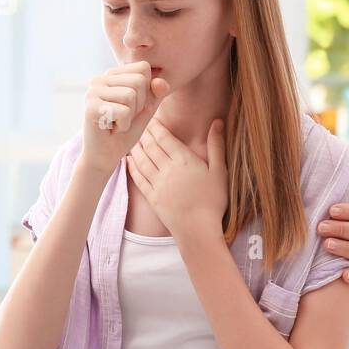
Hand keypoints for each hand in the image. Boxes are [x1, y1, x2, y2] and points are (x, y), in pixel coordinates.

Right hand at [80, 61, 170, 175]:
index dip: (147, 90)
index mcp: (112, 75)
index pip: (143, 68)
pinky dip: (123, 125)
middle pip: (139, 80)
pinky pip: (123, 111)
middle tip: (124, 117)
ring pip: (131, 95)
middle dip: (139, 104)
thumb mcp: (146, 108)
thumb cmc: (126, 131)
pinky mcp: (90, 107)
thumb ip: (156, 93)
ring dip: (131, 115)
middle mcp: (99, 79)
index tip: (133, 106)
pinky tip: (111, 129)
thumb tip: (160, 82)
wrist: (106, 156)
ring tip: (117, 122)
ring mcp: (92, 92)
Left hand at [126, 117, 228, 240]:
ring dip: (136, 147)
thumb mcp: (220, 171)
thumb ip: (216, 145)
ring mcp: (157, 183)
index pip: (165, 138)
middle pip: (151, 146)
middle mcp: (167, 169)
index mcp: (184, 160)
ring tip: (132, 138)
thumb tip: (217, 121)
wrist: (198, 229)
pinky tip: (128, 160)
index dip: (156, 127)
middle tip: (138, 124)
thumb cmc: (213, 201)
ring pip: (141, 159)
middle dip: (144, 134)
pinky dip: (132, 167)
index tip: (151, 118)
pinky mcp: (151, 197)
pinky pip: (138, 178)